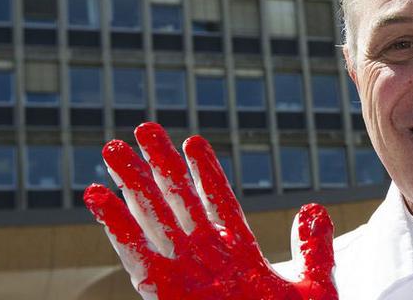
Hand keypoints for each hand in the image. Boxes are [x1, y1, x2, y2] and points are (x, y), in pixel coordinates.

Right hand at [83, 122, 337, 299]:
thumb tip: (311, 206)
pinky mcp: (163, 294)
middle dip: (160, 167)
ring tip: (112, 150)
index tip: (192, 141)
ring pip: (154, 220)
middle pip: (178, 203)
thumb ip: (313, 247)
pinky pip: (135, 256)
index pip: (219, 204)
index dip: (205, 173)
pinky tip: (98, 197)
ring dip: (133, 186)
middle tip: (141, 129)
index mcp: (241, 256)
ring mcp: (183, 276)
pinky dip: (116, 227)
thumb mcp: (314, 286)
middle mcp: (206, 261)